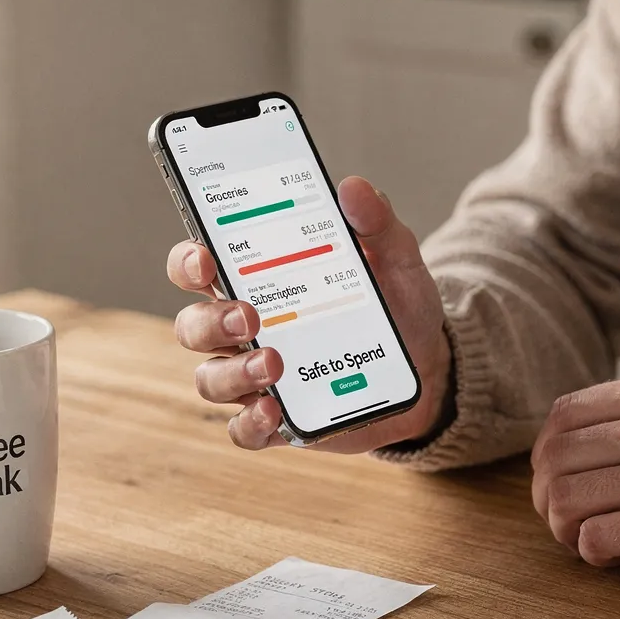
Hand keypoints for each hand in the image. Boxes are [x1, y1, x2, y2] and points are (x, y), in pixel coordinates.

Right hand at [168, 176, 451, 451]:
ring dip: (233, 372)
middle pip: (194, 325)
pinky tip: (274, 410)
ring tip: (274, 363)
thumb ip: (375, 223)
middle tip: (249, 315)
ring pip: (211, 378)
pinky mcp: (279, 421)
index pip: (199, 267)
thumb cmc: (397, 306)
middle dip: (210, 320)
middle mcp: (245, 329)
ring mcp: (258, 377)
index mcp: (259, 281)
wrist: (431, 365)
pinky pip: (244, 430)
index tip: (205, 259)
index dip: (189, 261)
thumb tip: (353, 188)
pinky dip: (251, 423)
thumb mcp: (395, 258)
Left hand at [530, 371, 619, 574]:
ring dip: (564, 528)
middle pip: (555, 459)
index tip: (559, 480)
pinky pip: (596, 538)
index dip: (546, 456)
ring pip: (565, 499)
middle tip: (566, 518)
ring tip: (587, 538)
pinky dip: (591, 553)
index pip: (563, 416)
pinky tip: (613, 556)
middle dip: (547, 496)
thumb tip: (570, 444)